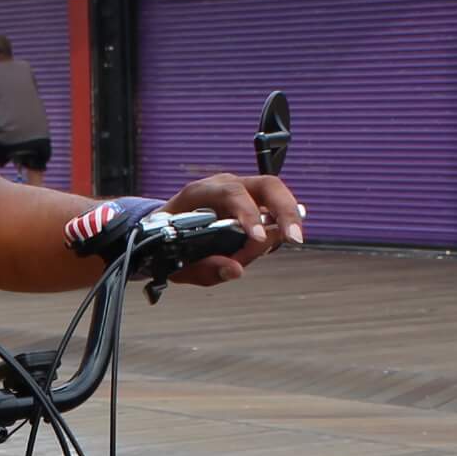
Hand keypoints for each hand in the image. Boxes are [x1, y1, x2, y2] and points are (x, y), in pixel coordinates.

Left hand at [163, 174, 305, 286]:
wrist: (162, 229)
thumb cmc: (169, 242)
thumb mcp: (177, 260)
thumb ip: (203, 267)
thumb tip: (235, 270)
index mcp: (201, 192)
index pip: (231, 193)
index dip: (248, 214)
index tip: (257, 238)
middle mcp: (226, 186)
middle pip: (267, 185)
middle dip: (284, 210)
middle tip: (294, 237)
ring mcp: (242, 192)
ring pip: (276, 194)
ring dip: (289, 218)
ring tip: (290, 241)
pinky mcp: (253, 205)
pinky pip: (273, 211)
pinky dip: (280, 226)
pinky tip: (273, 243)